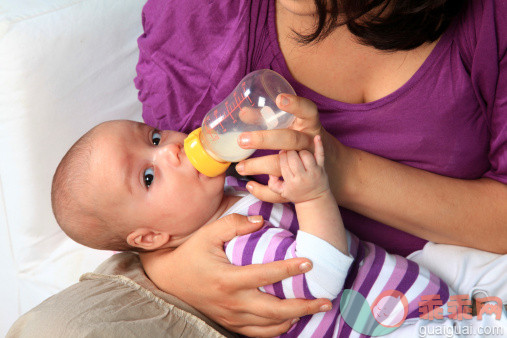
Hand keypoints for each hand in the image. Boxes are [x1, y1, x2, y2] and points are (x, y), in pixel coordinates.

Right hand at [140, 214, 331, 336]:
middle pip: (274, 310)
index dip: (289, 269)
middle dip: (304, 306)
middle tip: (326, 301)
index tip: (310, 263)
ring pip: (269, 326)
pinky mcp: (229, 322)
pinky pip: (257, 333)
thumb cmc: (191, 253)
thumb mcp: (208, 234)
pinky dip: (277, 330)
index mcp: (228, 279)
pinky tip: (291, 321)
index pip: (265, 275)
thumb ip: (234, 224)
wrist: (169, 278)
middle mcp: (232, 302)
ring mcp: (231, 316)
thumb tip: (261, 222)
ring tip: (315, 310)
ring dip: (295, 319)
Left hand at [236, 94, 346, 202]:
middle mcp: (309, 143)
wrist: (338, 170)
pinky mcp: (300, 180)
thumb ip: (270, 118)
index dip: (295, 104)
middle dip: (265, 140)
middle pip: (290, 140)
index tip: (279, 99)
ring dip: (260, 166)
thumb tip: (242, 113)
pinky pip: (282, 187)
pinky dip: (264, 190)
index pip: (307, 111)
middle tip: (243, 140)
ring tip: (241, 167)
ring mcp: (306, 164)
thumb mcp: (297, 126)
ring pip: (283, 165)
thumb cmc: (308, 140)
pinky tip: (250, 185)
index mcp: (310, 125)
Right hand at [268, 135, 328, 203]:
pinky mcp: (322, 168)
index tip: (282, 153)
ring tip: (298, 153)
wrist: (315, 200)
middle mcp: (302, 176)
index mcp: (291, 182)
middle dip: (289, 152)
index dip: (282, 155)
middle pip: (293, 157)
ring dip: (300, 151)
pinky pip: (321, 154)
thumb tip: (270, 173)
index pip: (283, 163)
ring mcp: (313, 171)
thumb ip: (272, 184)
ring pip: (305, 154)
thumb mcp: (282, 192)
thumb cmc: (297, 194)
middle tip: (289, 152)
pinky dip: (319, 145)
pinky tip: (317, 137)